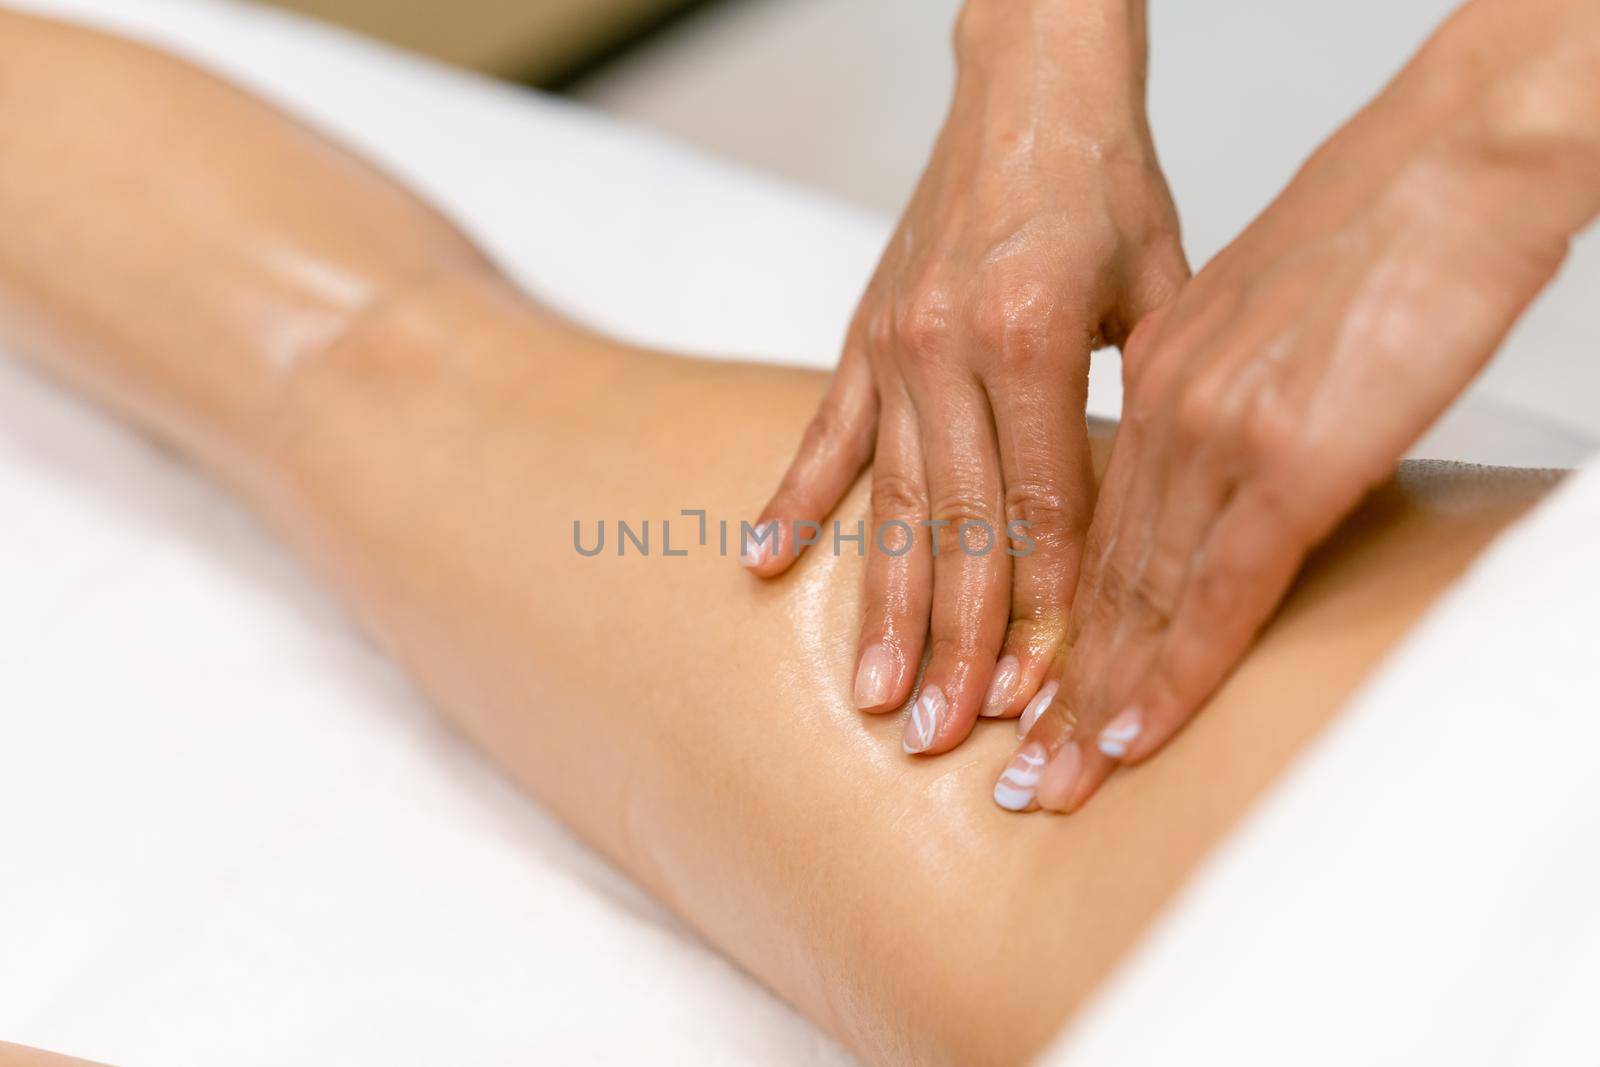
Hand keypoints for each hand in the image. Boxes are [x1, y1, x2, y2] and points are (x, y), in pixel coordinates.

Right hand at [746, 0, 1186, 756]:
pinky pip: (824, 434)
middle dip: (952, 640)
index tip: (1035, 695)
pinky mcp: (862, 335)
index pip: (1040, 504)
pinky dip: (794, 501)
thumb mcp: (1161, 288)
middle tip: (935, 735)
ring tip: (869, 693)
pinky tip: (760, 563)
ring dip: (881, 605)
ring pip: (892, 501)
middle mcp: (949, 345)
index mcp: (1033, 333)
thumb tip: (1144, 537)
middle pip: (956, 523)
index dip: (1041, 608)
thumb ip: (1142, 410)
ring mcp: (894, 344)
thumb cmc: (1106, 183)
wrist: (1030, 87)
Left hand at [995, 0, 1599, 811]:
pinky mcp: (1286, 457)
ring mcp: (1217, 433)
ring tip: (1048, 784)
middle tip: (996, 768)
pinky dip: (1167, 674)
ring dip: (1087, 701)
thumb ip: (1219, 394)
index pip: (1086, 522)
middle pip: (1091, 574)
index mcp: (1156, 375)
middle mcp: (1164, 409)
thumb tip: (1212, 465)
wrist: (1454, 165)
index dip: (1045, 618)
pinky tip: (1128, 735)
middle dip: (1040, 684)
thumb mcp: (1261, 319)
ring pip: (1132, 596)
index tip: (1013, 690)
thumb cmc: (1378, 236)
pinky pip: (1211, 591)